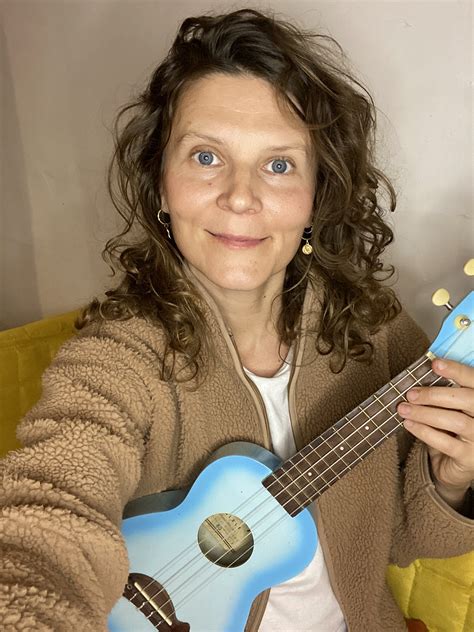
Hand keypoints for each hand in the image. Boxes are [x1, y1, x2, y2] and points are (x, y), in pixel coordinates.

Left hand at [397, 358, 473, 508]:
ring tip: (404, 409)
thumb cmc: (452, 430)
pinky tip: (409, 424)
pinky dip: (424, 431)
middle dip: (434, 395)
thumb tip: (419, 378)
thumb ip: (444, 393)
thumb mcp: (451, 409)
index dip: (456, 370)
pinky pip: (446, 442)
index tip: (435, 364)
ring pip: (455, 421)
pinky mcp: (470, 457)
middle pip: (467, 399)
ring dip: (425, 413)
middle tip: (411, 394)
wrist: (456, 465)